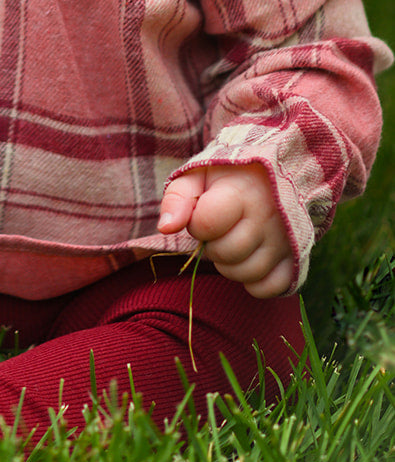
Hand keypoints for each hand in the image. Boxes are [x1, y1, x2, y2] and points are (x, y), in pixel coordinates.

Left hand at [157, 162, 295, 297]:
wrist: (277, 174)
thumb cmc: (230, 176)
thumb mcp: (199, 175)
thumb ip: (177, 198)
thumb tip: (166, 228)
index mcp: (242, 192)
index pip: (205, 224)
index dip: (196, 223)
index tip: (204, 213)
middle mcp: (268, 218)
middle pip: (225, 253)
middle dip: (212, 245)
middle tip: (220, 229)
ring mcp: (286, 241)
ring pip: (246, 273)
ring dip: (230, 265)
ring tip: (233, 241)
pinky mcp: (296, 259)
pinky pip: (269, 288)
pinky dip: (254, 281)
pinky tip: (249, 259)